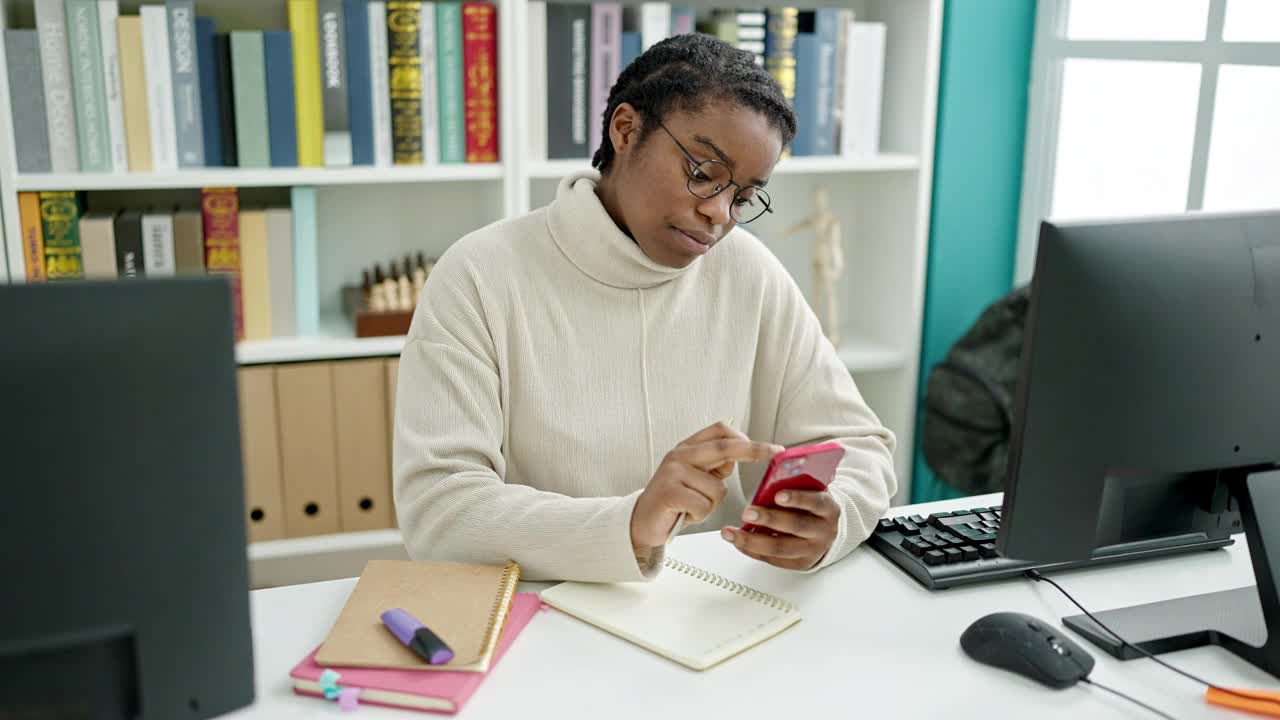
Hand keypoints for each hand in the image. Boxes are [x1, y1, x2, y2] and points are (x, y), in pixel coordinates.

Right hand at [631, 422, 782, 549]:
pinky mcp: (669, 492)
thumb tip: (736, 459)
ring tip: (692, 507)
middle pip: (723, 447)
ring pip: (717, 488)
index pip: (720, 432)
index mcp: (687, 448)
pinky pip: (704, 505)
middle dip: (754, 450)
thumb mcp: (695, 479)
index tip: (770, 449)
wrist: (641, 522)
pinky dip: (700, 515)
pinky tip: (685, 514)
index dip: (746, 439)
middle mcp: (679, 455)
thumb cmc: (673, 501)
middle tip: (775, 452)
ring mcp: (673, 472)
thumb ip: (713, 466)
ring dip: (711, 505)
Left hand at [721, 490, 839, 569]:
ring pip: (780, 548)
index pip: (816, 502)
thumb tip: (771, 478)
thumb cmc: (813, 506)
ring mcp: (812, 550)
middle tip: (747, 512)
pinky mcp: (800, 564)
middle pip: (795, 526)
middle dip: (769, 519)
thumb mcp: (811, 491)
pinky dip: (752, 551)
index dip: (797, 498)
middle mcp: (823, 531)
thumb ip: (797, 484)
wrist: (827, 531)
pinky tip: (738, 542)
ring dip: (752, 540)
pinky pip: (773, 559)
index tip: (777, 494)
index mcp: (828, 508)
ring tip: (731, 532)